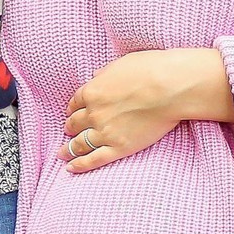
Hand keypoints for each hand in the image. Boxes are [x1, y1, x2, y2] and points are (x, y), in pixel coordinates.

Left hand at [61, 49, 233, 173]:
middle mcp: (93, 113)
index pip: (75, 103)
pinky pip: (94, 159)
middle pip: (75, 123)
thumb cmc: (150, 71)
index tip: (72, 113)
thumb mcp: (120, 64)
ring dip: (68, 149)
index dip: (72, 109)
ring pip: (80, 143)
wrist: (170, 88)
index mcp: (92, 91)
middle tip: (68, 131)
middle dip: (70, 127)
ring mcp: (105, 132)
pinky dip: (80, 165)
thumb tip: (96, 77)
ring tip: (62, 153)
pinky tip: (71, 168)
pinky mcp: (119, 148)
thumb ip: (105, 74)